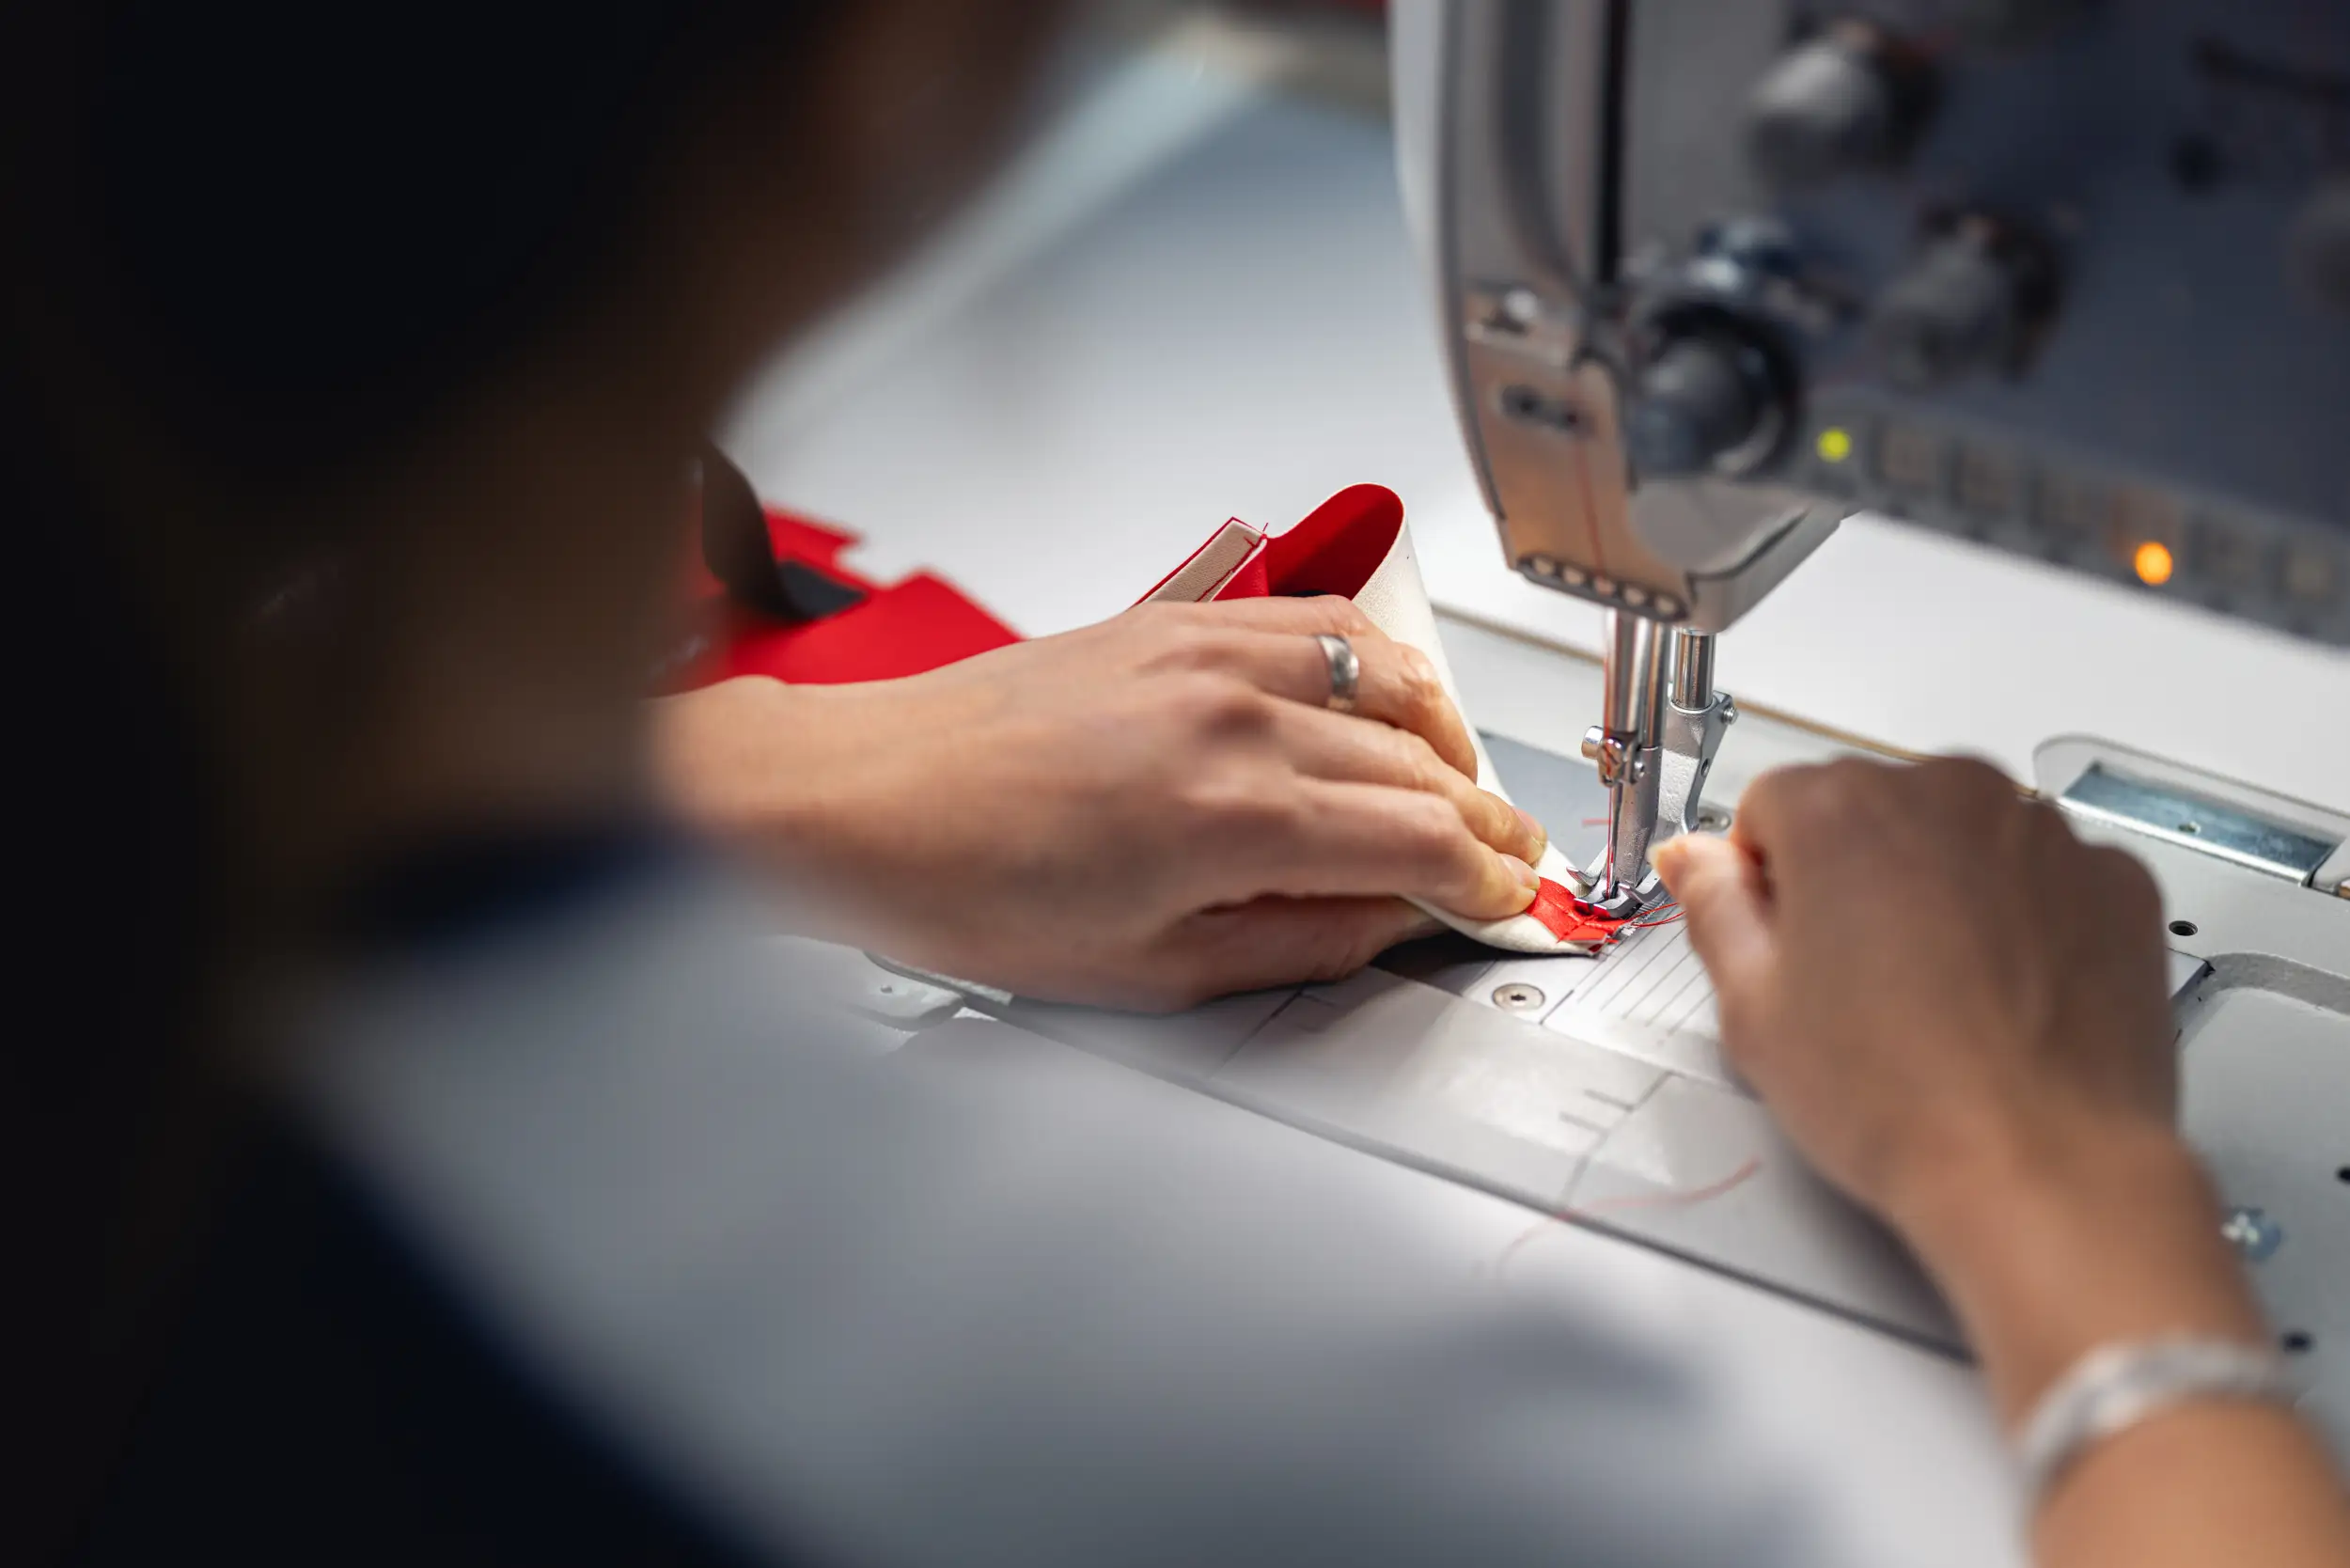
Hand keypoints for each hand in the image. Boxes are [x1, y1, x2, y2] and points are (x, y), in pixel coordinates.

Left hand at [652, 596, 1545, 1008]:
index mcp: (1234, 815)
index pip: (1423, 837)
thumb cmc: (967, 886)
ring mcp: (1207, 651)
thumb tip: (1387, 922)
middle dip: (1482, 819)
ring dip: (1448, 734)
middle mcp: (1234, 714)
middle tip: (1502, 860)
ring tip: (1459, 786)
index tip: (1502, 902)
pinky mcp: (1175, 620)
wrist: (861, 799)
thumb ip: (1296, 941)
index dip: (1484, 879)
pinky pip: (1319, 623)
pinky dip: (1377, 662)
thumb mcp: (1148, 971)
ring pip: (1390, 675)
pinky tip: (1384, 700)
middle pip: (1423, 759)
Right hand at [1656, 756, 2179, 1228]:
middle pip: (1871, 809)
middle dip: (1856, 875)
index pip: (1772, 804)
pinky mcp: (2115, 879)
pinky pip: (2046, 874)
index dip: (1765, 879)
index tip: (1784, 937)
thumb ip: (1713, 906)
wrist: (2042, 1167)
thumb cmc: (1900, 1099)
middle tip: (1856, 981)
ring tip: (1937, 998)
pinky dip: (2025, 915)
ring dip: (1941, 889)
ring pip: (1960, 836)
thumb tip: (1698, 861)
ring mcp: (2041, 833)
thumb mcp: (1753, 1009)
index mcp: (1842, 810)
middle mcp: (1947, 794)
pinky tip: (2004, 995)